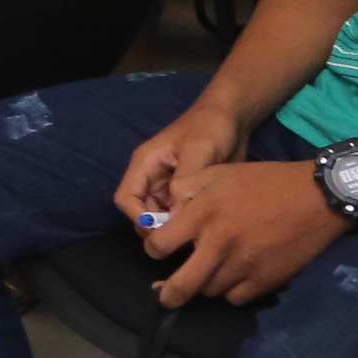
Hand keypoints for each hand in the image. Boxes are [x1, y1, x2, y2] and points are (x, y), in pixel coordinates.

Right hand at [115, 103, 247, 229]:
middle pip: (140, 212)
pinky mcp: (185, 192)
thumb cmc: (209, 128)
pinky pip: (178, 214)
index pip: (125, 198)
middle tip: (181, 239)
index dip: (137, 217)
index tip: (162, 231)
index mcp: (145, 164)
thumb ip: (183, 184)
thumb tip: (176, 220)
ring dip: (171, 227)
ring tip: (194, 235)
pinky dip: (185, 223)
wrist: (232, 118)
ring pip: (159, 217)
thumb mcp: (198, 152)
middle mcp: (152, 178)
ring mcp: (169, 187)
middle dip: (155, 227)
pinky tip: (203, 228)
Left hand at [145, 160, 343, 307]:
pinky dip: (230, 292)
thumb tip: (165, 209)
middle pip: (183, 284)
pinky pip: (238, 298)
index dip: (153, 249)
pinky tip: (231, 280)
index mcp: (203, 215)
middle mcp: (220, 245)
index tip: (157, 250)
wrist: (317, 197)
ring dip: (203, 286)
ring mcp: (245, 266)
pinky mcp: (268, 280)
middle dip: (168, 295)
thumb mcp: (217, 172)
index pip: (160, 245)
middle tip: (163, 298)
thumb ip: (185, 188)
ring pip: (211, 291)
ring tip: (204, 277)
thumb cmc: (263, 181)